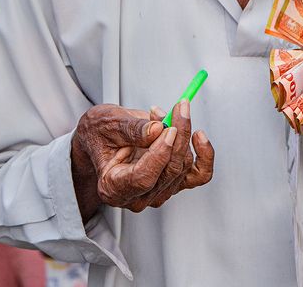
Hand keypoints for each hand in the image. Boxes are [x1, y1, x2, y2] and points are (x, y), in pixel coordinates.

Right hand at [72, 103, 213, 217]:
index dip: (159, 154)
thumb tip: (158, 129)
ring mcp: (157, 191)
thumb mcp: (107, 123)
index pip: (144, 178)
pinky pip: (198, 175)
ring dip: (182, 135)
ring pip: (183, 167)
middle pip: (168, 170)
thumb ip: (131, 129)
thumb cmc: (98, 133)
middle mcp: (137, 196)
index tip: (167, 128)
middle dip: (178, 134)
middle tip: (179, 107)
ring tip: (166, 113)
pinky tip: (199, 136)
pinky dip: (204, 156)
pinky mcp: (172, 182)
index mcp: (113, 187)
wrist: (100, 138)